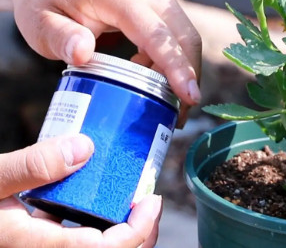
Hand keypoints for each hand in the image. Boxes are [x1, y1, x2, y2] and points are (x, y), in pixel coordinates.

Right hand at [0, 134, 161, 247]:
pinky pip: (79, 243)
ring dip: (125, 235)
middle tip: (150, 201)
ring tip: (135, 203)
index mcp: (35, 247)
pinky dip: (102, 231)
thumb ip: (32, 166)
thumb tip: (85, 148)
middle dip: (140, 234)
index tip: (152, 200)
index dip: (138, 232)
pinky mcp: (40, 244)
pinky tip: (102, 207)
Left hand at [7, 0, 201, 109]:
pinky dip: (172, 57)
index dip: (176, 66)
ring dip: (181, 69)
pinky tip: (151, 76)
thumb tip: (83, 54)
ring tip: (162, 99)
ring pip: (184, 34)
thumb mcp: (37, 23)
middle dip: (188, 75)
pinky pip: (176, 30)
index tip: (190, 97)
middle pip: (183, 34)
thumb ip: (59, 38)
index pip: (155, 33)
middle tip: (179, 114)